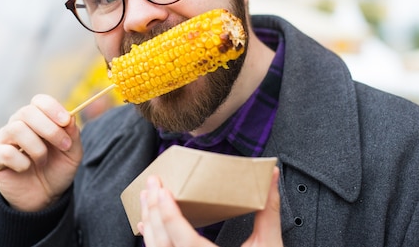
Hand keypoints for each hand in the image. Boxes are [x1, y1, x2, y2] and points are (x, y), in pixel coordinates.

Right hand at [0, 94, 82, 211]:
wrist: (44, 198)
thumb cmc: (57, 170)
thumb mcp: (72, 153)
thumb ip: (72, 134)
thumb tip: (70, 118)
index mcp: (37, 119)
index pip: (39, 101)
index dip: (53, 108)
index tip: (66, 121)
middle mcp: (18, 124)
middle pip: (27, 112)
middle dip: (49, 129)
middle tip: (64, 146)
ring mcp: (4, 140)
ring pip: (16, 129)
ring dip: (37, 147)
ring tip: (43, 161)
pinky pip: (5, 152)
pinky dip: (21, 162)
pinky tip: (26, 169)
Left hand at [138, 167, 282, 246]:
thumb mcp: (269, 245)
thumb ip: (268, 211)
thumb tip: (271, 178)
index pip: (185, 240)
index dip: (170, 214)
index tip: (163, 190)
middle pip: (163, 242)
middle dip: (153, 210)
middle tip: (152, 183)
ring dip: (149, 222)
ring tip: (147, 198)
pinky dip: (152, 240)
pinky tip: (148, 226)